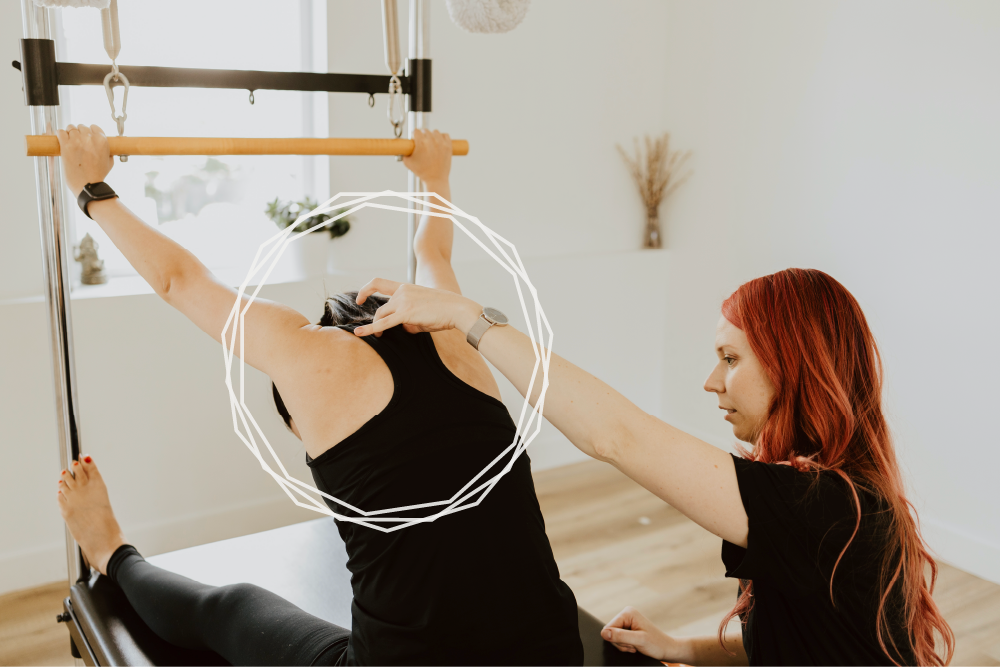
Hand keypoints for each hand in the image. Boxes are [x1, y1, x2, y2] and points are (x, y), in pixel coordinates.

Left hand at [56, 124, 113, 197]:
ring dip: (70, 133)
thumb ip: (108, 151)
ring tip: (70, 141)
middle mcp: (89, 138)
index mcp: (102, 141)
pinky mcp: (66, 145)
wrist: (88, 185)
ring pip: (70, 128)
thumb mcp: (109, 162)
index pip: (94, 127)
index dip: (90, 131)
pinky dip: (60, 134)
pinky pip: (61, 132)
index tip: (87, 137)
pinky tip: (61, 139)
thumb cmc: (98, 176)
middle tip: (78, 141)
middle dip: (79, 133)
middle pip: (81, 127)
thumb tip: (105, 147)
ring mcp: (77, 141)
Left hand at [353, 278, 480, 337]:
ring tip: (379, 337)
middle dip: (375, 320)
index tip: (360, 299)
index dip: (366, 289)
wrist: (457, 309)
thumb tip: (402, 328)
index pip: (379, 283)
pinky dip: (371, 329)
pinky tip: (361, 334)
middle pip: (381, 307)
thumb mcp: (423, 312)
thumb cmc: (444, 311)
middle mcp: (402, 291)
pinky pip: (384, 323)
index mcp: (406, 287)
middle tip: (375, 330)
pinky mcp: (406, 313)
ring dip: (377, 327)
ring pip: (381, 316)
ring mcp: (403, 301)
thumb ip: (410, 318)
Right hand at [403, 129, 451, 191]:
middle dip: (422, 135)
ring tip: (431, 143)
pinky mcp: (448, 146)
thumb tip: (403, 147)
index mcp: (421, 143)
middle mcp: (432, 141)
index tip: (415, 139)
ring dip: (432, 136)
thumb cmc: (421, 171)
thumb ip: (404, 152)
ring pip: (435, 132)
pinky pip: (445, 135)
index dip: (414, 135)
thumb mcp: (407, 162)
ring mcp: (441, 143)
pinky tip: (439, 142)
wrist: (435, 179)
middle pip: (425, 130)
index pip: (416, 131)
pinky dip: (442, 137)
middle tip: (422, 143)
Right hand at [601, 606, 688, 662]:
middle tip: (634, 645)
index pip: (609, 627)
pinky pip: (618, 639)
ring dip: (623, 645)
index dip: (617, 639)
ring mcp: (627, 622)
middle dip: (621, 643)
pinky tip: (634, 646)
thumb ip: (620, 636)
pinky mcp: (628, 629)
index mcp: (628, 612)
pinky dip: (625, 646)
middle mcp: (626, 615)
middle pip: (610, 632)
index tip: (631, 643)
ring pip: (613, 637)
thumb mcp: (638, 640)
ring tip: (636, 646)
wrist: (667, 649)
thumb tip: (604, 633)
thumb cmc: (657, 644)